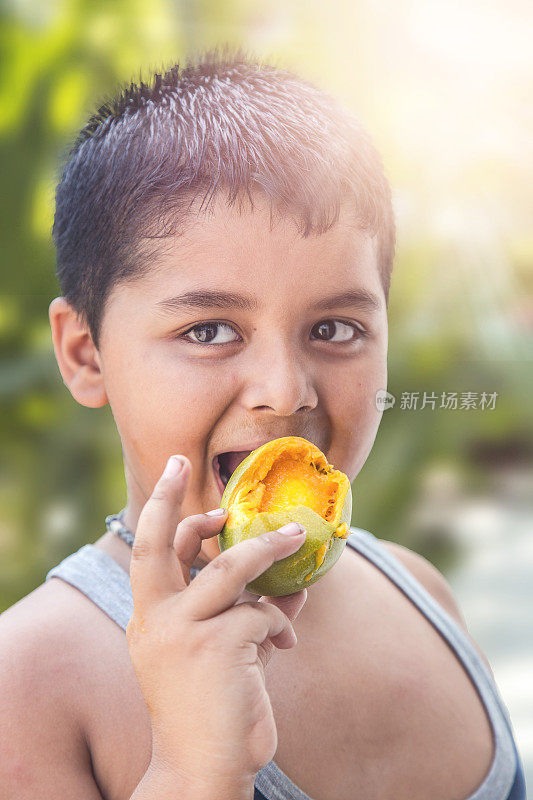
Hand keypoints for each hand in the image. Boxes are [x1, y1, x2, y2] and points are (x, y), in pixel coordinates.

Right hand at [126, 455, 307, 789]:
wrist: (200, 770)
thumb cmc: (209, 710)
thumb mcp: (216, 652)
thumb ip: (241, 612)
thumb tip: (289, 581)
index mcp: (149, 618)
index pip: (149, 551)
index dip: (163, 510)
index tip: (177, 474)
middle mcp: (155, 619)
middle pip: (157, 541)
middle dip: (168, 495)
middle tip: (182, 460)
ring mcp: (183, 630)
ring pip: (231, 566)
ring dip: (269, 547)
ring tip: (295, 536)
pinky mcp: (218, 644)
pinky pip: (264, 613)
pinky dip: (281, 623)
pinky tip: (284, 648)